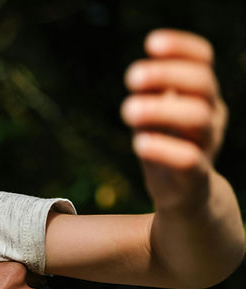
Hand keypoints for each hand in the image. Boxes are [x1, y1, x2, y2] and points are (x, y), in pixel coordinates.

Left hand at [122, 29, 226, 211]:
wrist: (185, 196)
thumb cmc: (165, 147)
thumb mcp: (154, 116)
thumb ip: (150, 96)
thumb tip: (139, 74)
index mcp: (202, 95)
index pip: (203, 61)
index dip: (182, 47)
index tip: (151, 43)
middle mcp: (211, 115)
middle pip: (203, 84)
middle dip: (167, 74)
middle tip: (131, 76)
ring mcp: (207, 144)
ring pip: (198, 118)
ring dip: (161, 110)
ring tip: (128, 111)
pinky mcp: (196, 175)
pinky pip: (190, 159)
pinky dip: (164, 149)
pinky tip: (139, 142)